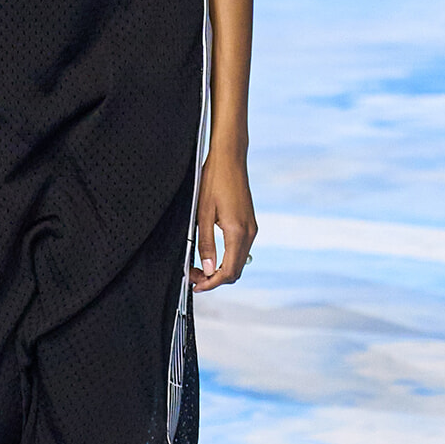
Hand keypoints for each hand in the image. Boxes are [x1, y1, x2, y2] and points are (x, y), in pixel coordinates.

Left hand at [190, 148, 255, 291]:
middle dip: (215, 278)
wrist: (230, 158)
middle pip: (236, 271)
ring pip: (239, 262)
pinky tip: (211, 254)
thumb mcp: (202, 213)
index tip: (195, 285)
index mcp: (237, 232)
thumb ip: (205, 244)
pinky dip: (227, 258)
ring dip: (220, 269)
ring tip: (199, 266)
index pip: (228, 271)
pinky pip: (240, 250)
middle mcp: (249, 232)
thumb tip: (208, 270)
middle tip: (193, 275)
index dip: (211, 283)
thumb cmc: (214, 180)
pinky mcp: (249, 223)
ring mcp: (251, 228)